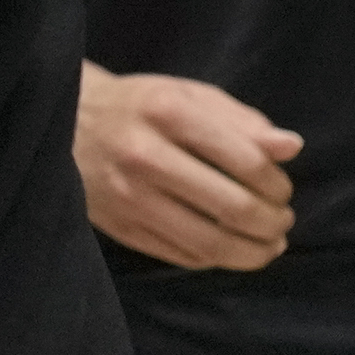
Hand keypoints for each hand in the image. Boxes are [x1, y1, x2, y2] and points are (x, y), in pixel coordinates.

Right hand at [74, 64, 299, 270]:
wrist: (64, 124)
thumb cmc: (138, 107)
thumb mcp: (187, 96)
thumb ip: (241, 121)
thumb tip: (291, 147)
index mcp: (167, 113)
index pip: (246, 161)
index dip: (278, 184)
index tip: (282, 189)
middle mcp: (144, 156)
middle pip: (234, 207)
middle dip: (273, 221)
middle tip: (282, 219)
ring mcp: (129, 198)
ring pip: (211, 243)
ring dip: (254, 252)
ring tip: (269, 244)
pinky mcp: (120, 228)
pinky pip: (183, 257)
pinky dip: (217, 259)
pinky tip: (230, 249)